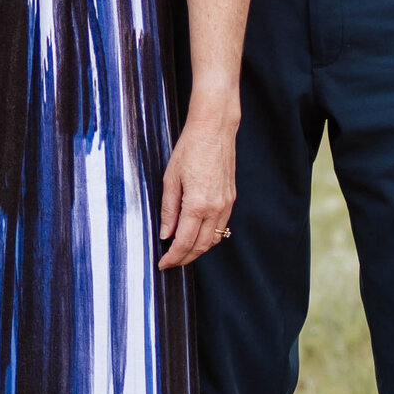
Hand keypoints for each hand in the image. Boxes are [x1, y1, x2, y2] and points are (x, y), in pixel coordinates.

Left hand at [158, 104, 237, 268]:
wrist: (214, 129)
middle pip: (201, 246)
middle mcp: (215, 208)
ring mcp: (226, 204)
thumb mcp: (171, 178)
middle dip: (185, 258)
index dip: (173, 257)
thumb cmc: (190, 148)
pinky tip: (197, 235)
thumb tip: (166, 234)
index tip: (162, 263)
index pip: (185, 242)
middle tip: (170, 262)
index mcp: (198, 204)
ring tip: (182, 252)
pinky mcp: (231, 198)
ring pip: (214, 239)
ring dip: (198, 250)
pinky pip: (221, 226)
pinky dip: (209, 236)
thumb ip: (169, 209)